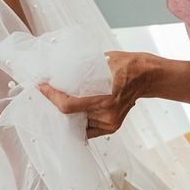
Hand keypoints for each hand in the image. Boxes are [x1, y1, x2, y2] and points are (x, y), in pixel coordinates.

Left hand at [38, 50, 156, 137]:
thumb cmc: (126, 65)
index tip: (43, 87)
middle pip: (71, 116)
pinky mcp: (112, 126)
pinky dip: (79, 120)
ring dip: (68, 113)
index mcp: (106, 98)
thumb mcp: (102, 61)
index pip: (69, 105)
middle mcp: (108, 114)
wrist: (146, 76)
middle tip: (49, 93)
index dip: (52, 97)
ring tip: (62, 98)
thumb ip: (83, 69)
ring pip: (78, 123)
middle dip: (58, 104)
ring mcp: (110, 122)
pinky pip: (88, 129)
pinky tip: (75, 109)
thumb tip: (60, 70)